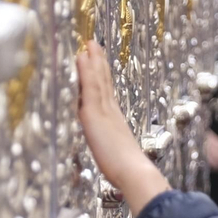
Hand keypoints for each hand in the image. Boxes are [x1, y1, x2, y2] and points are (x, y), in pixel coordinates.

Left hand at [76, 41, 170, 215]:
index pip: (107, 94)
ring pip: (97, 79)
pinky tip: (82, 57)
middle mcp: (110, 112)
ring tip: (89, 44)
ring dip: (93, 60)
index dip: (103, 78)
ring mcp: (103, 110)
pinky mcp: (95, 113)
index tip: (99, 64)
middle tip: (94, 45)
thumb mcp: (120, 158)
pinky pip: (90, 86)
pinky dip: (87, 70)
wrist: (134, 172)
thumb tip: (119, 159)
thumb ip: (116, 152)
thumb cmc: (128, 171)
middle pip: (103, 82)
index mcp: (115, 121)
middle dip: (99, 63)